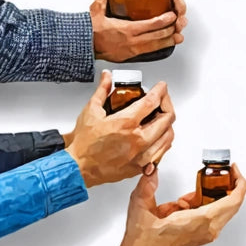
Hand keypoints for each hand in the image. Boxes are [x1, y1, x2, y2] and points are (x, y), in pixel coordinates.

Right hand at [65, 72, 175, 186]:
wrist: (77, 167)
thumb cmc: (83, 143)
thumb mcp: (91, 111)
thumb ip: (102, 91)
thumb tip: (107, 77)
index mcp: (126, 123)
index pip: (152, 101)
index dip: (160, 91)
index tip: (161, 87)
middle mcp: (137, 139)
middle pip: (167, 118)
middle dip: (167, 104)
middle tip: (163, 100)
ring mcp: (141, 155)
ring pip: (168, 136)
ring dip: (168, 124)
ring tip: (161, 117)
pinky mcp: (141, 166)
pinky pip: (161, 153)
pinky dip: (163, 142)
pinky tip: (158, 136)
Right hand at [92, 0, 187, 61]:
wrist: (82, 46)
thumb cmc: (89, 30)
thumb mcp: (96, 10)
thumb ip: (105, 0)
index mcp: (125, 29)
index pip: (151, 24)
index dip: (165, 20)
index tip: (172, 15)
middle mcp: (131, 41)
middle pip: (157, 36)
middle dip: (171, 30)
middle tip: (179, 25)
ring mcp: (131, 50)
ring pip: (155, 46)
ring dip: (169, 41)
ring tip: (178, 37)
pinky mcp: (130, 56)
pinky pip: (148, 52)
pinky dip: (159, 48)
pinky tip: (165, 45)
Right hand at [121, 164, 245, 245]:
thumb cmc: (144, 239)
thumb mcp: (141, 206)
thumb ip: (147, 186)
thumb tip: (152, 171)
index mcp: (201, 219)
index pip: (234, 199)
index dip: (239, 182)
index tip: (234, 170)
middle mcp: (210, 228)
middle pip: (233, 202)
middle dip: (227, 186)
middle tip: (217, 175)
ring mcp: (209, 233)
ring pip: (223, 208)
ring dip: (209, 196)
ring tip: (185, 199)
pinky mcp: (205, 235)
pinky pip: (215, 215)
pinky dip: (203, 205)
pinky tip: (183, 206)